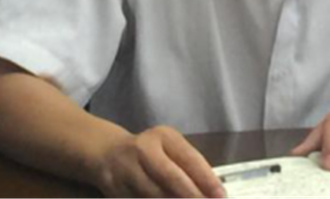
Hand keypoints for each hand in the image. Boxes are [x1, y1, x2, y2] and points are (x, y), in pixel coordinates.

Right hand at [93, 125, 224, 197]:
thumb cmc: (150, 151)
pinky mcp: (116, 191)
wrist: (107, 154)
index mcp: (163, 136)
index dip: (206, 179)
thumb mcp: (169, 148)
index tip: (221, 196)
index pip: (188, 158)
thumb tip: (213, 192)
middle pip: (171, 177)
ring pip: (154, 196)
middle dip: (191, 196)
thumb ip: (188, 166)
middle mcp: (143, 151)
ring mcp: (127, 172)